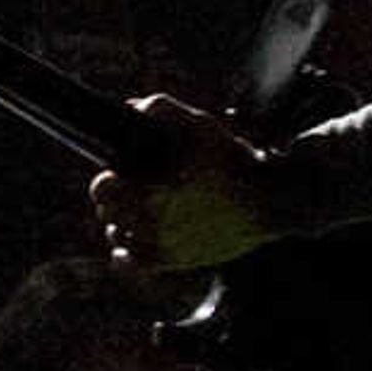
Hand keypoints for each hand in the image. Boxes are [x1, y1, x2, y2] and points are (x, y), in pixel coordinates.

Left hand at [91, 95, 276, 271]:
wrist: (269, 201)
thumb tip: (131, 108)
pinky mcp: (174, 261)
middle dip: (114, 195)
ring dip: (120, 219)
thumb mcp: (199, 124)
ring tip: (137, 207)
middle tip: (129, 185)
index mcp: (153, 191)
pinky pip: (131, 262)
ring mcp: (162, 245)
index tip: (119, 171)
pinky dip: (125, 250)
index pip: (102, 189)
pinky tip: (133, 236)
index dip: (108, 177)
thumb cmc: (233, 160)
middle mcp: (152, 223)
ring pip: (116, 235)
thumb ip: (161, 110)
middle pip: (106, 211)